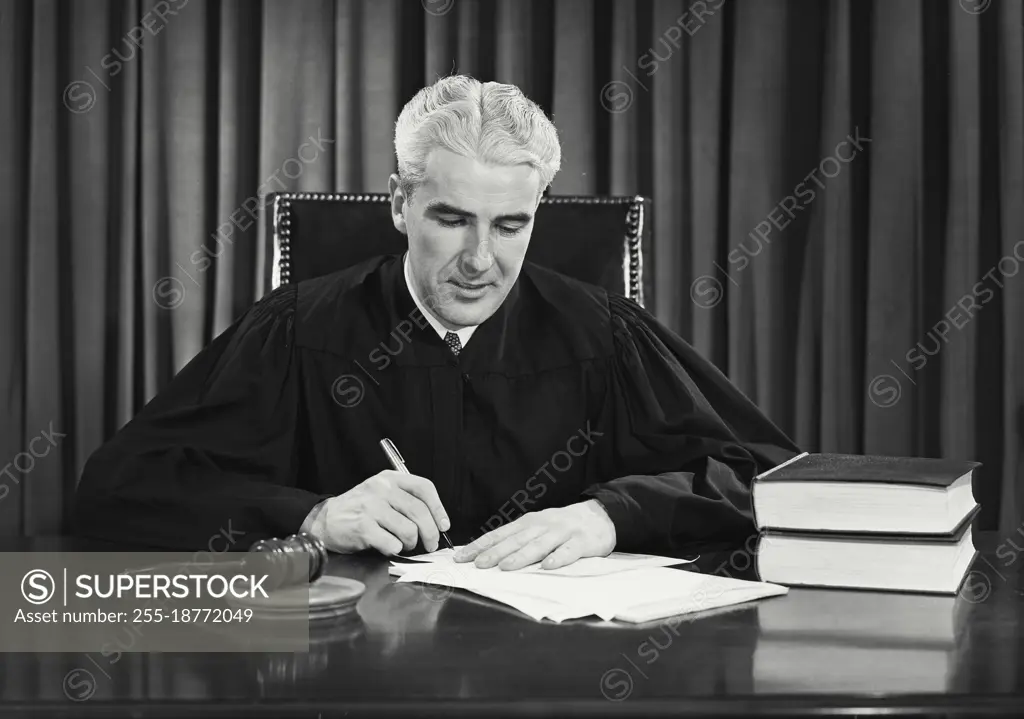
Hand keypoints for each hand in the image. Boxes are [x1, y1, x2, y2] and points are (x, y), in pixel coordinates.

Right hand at [311, 470, 450, 555]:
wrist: (325, 519)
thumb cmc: (358, 509)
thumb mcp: (381, 493)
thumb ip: (405, 499)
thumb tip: (436, 520)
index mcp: (389, 479)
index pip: (424, 488)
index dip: (439, 508)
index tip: (444, 525)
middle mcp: (381, 489)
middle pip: (419, 512)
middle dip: (430, 533)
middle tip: (431, 544)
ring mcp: (371, 507)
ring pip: (408, 529)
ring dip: (411, 543)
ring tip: (404, 544)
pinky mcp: (363, 527)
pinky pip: (392, 543)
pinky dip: (395, 549)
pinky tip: (389, 547)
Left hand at [453, 499, 615, 570]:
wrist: (601, 515)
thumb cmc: (562, 526)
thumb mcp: (538, 527)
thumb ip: (517, 539)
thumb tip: (487, 555)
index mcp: (528, 523)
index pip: (499, 534)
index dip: (480, 545)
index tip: (461, 557)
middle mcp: (542, 525)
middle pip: (516, 540)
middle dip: (495, 552)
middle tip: (478, 564)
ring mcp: (562, 532)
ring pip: (539, 545)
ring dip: (521, 556)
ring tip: (505, 567)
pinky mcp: (582, 542)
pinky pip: (569, 551)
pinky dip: (559, 558)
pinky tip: (548, 566)